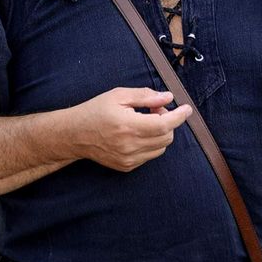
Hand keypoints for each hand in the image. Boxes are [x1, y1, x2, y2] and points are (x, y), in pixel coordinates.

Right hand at [70, 88, 191, 171]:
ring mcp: (128, 159)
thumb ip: (145, 96)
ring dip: (160, 133)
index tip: (187, 109)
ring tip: (144, 121)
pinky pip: (150, 156)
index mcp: (128, 125)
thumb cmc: (96, 110)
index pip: (164, 124)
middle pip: (166, 137)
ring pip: (161, 148)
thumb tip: (167, 97)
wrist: (75, 134)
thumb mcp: (118, 95)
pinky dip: (151, 143)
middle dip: (167, 121)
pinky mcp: (127, 167)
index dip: (179, 116)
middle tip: (154, 109)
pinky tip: (137, 133)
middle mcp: (130, 145)